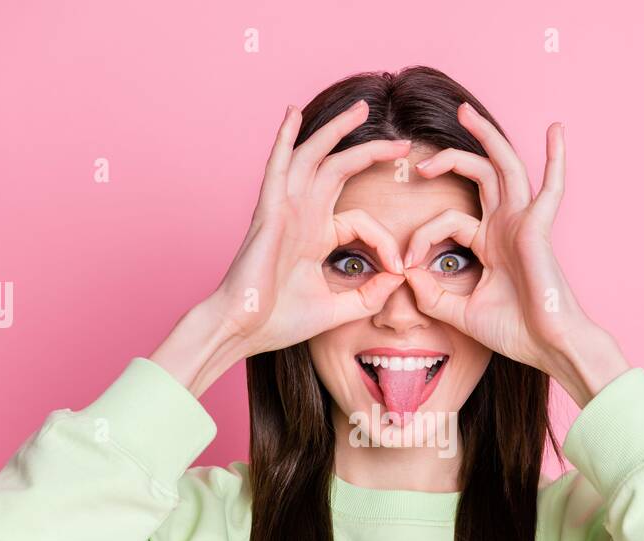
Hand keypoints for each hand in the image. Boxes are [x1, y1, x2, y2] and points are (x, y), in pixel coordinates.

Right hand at [152, 100, 409, 394]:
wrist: (242, 329)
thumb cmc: (280, 322)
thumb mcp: (338, 309)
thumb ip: (370, 295)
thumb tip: (401, 277)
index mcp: (315, 236)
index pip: (362, 222)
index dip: (387, 242)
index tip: (401, 268)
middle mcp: (301, 216)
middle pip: (337, 168)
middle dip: (367, 149)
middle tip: (400, 139)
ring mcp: (284, 211)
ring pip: (313, 157)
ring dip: (336, 131)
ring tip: (361, 109)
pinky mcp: (269, 213)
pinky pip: (278, 168)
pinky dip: (285, 140)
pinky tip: (292, 115)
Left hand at [401, 104, 629, 406]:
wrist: (547, 347)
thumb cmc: (514, 332)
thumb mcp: (459, 312)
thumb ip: (431, 294)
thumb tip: (404, 275)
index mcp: (489, 242)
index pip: (447, 220)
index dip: (421, 236)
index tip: (406, 263)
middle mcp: (506, 226)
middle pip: (480, 174)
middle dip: (451, 155)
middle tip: (420, 152)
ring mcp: (523, 223)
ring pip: (503, 167)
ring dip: (485, 137)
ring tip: (464, 113)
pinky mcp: (538, 228)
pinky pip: (550, 188)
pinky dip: (555, 159)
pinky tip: (555, 131)